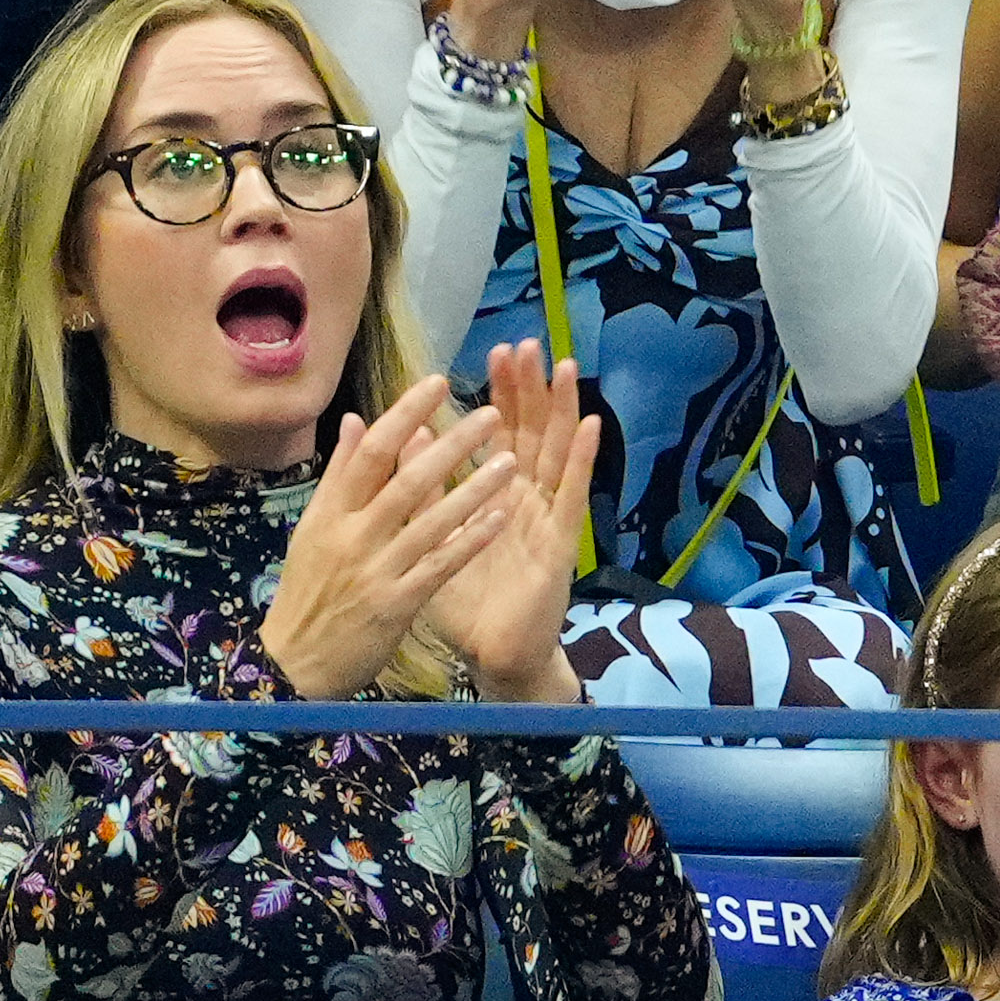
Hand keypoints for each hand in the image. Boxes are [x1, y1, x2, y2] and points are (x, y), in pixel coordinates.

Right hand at [261, 383, 516, 699]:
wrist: (293, 663)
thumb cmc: (309, 592)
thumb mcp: (313, 531)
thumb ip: (340, 477)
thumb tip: (358, 420)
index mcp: (329, 513)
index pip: (370, 452)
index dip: (406, 415)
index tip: (438, 384)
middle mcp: (351, 535)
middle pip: (406, 479)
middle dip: (452, 444)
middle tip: (493, 414)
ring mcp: (375, 570)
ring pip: (430, 520)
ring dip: (474, 488)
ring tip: (510, 460)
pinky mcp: (396, 603)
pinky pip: (441, 565)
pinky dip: (471, 539)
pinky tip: (502, 517)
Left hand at [416, 343, 599, 702]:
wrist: (492, 656)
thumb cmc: (465, 601)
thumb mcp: (432, 534)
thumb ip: (422, 483)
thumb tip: (408, 430)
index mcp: (495, 495)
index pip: (501, 433)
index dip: (502, 393)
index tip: (497, 352)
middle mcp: (526, 499)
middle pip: (532, 433)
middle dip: (531, 389)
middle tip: (529, 344)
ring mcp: (547, 519)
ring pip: (556, 453)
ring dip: (561, 410)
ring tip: (565, 367)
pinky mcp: (560, 543)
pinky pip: (572, 496)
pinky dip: (582, 460)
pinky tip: (591, 426)